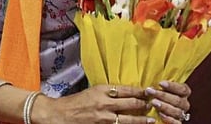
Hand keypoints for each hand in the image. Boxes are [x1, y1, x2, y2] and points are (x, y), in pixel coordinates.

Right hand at [34, 84, 150, 122]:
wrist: (58, 115)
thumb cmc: (76, 102)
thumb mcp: (94, 91)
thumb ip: (110, 92)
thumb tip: (129, 92)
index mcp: (102, 91)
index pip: (127, 90)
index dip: (141, 92)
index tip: (150, 92)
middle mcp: (104, 104)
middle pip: (131, 104)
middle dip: (144, 105)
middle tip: (153, 105)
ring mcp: (102, 119)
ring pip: (127, 120)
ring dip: (141, 120)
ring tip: (150, 120)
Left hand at [146, 81, 191, 122]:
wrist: (159, 113)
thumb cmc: (160, 97)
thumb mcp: (162, 90)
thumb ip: (162, 86)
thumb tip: (153, 82)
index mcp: (184, 93)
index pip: (183, 89)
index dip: (172, 86)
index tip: (160, 83)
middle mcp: (184, 104)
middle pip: (178, 100)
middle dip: (163, 95)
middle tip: (151, 92)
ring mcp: (182, 114)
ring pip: (177, 111)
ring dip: (164, 106)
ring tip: (153, 102)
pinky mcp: (178, 123)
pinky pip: (177, 123)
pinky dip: (169, 119)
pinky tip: (160, 115)